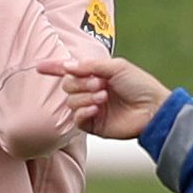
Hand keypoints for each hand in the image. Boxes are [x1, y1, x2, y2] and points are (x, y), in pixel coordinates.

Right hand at [35, 51, 170, 140]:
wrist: (152, 109)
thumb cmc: (139, 84)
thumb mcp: (115, 67)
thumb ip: (89, 66)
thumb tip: (66, 67)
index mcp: (96, 75)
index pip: (70, 71)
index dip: (54, 68)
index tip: (39, 67)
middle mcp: (91, 91)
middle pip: (67, 86)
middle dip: (80, 83)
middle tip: (100, 84)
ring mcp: (91, 108)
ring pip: (70, 102)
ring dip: (85, 97)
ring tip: (104, 97)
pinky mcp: (93, 125)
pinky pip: (76, 118)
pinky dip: (84, 111)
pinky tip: (97, 109)